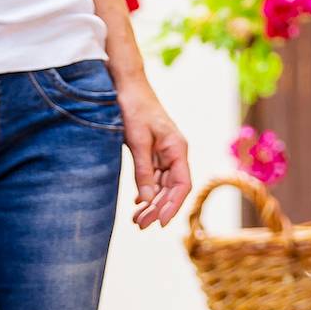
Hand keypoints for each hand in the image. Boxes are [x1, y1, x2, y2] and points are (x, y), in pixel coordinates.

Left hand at [117, 73, 191, 227]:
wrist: (127, 85)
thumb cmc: (134, 107)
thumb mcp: (137, 140)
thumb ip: (143, 170)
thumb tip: (147, 200)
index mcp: (178, 149)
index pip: (182, 185)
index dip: (172, 206)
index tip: (159, 223)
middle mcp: (175, 153)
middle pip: (172, 189)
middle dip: (157, 208)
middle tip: (140, 224)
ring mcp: (165, 153)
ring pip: (162, 185)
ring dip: (151, 202)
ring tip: (137, 219)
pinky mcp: (153, 152)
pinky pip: (154, 177)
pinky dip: (147, 190)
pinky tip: (138, 203)